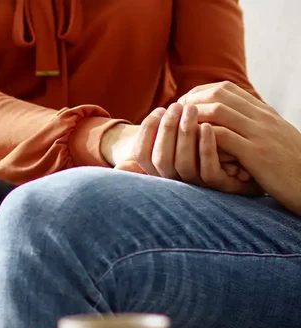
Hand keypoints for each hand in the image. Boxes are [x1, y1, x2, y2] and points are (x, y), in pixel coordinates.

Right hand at [109, 103, 248, 186]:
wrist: (241, 169)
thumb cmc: (196, 151)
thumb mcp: (167, 149)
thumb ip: (145, 152)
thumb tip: (121, 168)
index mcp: (158, 173)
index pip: (142, 155)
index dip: (147, 132)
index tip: (157, 110)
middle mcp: (174, 182)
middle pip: (161, 159)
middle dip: (166, 130)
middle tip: (176, 106)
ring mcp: (196, 186)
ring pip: (181, 165)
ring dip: (184, 135)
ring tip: (191, 109)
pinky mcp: (220, 186)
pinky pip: (208, 171)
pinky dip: (205, 148)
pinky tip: (207, 126)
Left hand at [182, 81, 300, 213]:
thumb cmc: (290, 167)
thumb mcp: (273, 139)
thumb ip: (251, 127)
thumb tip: (224, 124)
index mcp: (264, 112)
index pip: (226, 88)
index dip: (199, 94)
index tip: (184, 106)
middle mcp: (262, 118)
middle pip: (218, 94)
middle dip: (190, 102)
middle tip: (174, 117)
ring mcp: (260, 134)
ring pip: (218, 111)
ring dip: (192, 118)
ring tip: (177, 130)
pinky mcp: (257, 154)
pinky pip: (223, 137)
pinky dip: (203, 138)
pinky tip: (191, 147)